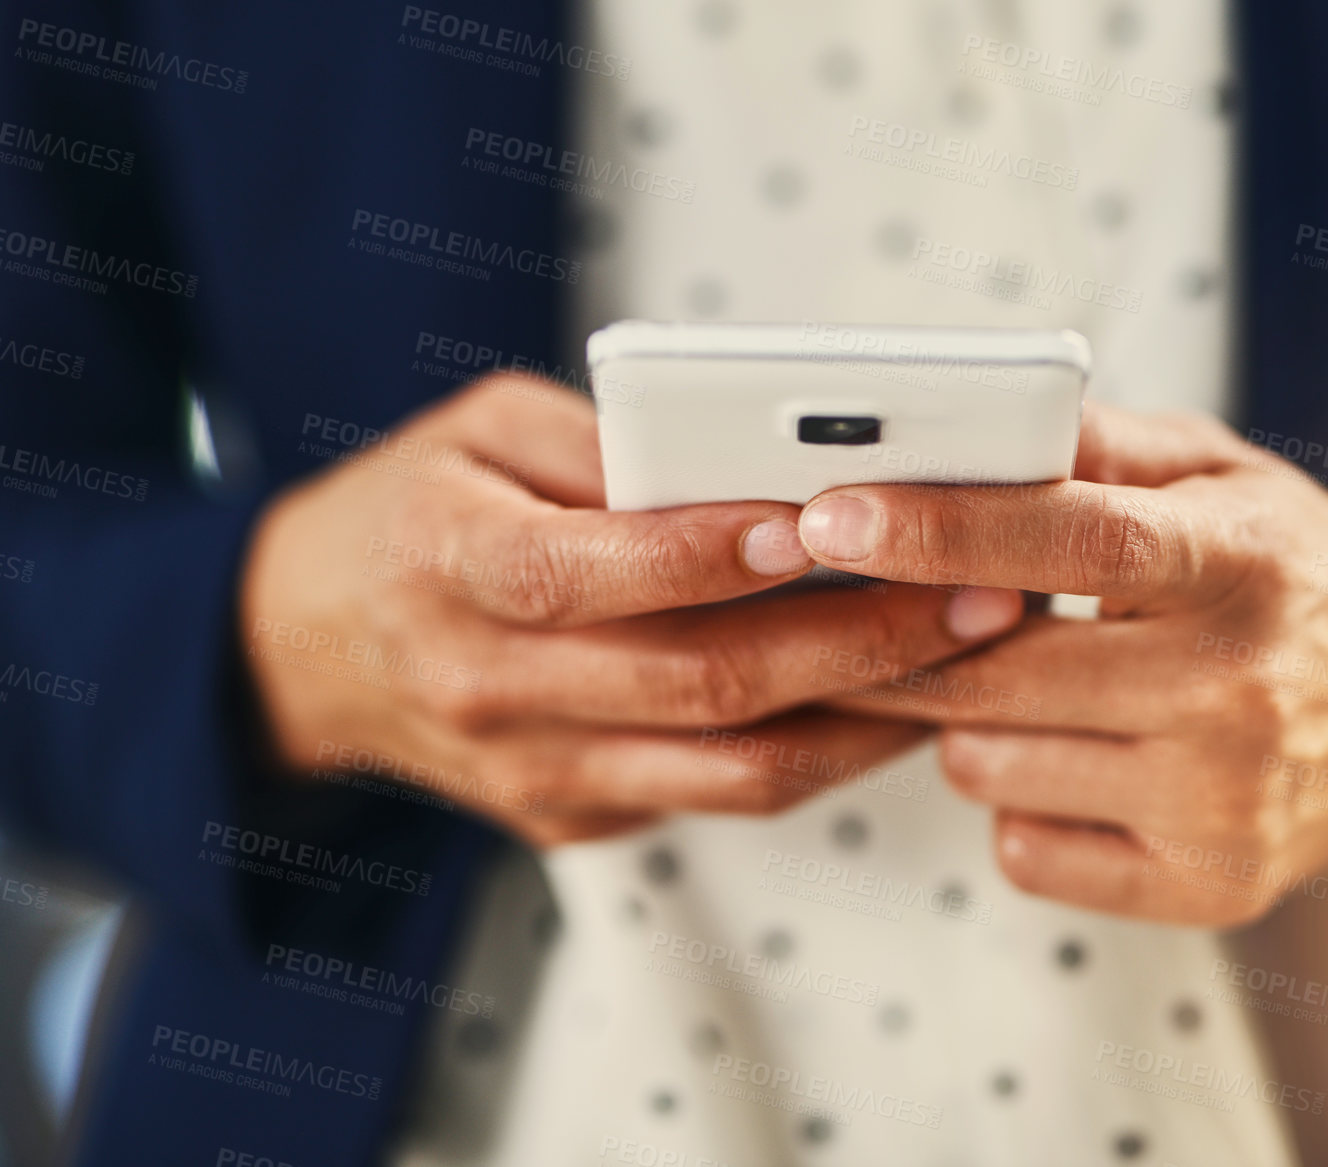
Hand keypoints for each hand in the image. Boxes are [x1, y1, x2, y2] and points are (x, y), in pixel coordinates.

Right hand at [240, 375, 1022, 847]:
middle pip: (696, 684)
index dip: (704, 554)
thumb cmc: (410, 513)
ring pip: (732, 768)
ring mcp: (534, 771)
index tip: (818, 519)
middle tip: (973, 594)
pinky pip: (720, 795)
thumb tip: (758, 462)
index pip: (585, 574)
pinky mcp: (572, 816)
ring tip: (970, 654)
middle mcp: (489, 685)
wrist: (312, 650)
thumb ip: (605, 444)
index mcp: (447, 564)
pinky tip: (891, 693)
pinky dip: (820, 749)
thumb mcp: (479, 431)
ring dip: (869, 715)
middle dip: (855, 641)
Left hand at [791, 402, 1327, 923]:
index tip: (833, 515)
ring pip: (988, 764)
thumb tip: (976, 423)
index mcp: (1240, 561)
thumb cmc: (1283, 574)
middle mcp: (1241, 689)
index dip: (942, 530)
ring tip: (1041, 685)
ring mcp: (1228, 801)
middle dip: (910, 640)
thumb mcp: (1218, 475)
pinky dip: (1021, 805)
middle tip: (875, 607)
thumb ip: (1099, 445)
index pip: (1075, 542)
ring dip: (974, 722)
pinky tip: (1079, 761)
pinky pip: (1023, 849)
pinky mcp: (1212, 886)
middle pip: (998, 673)